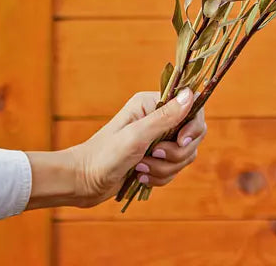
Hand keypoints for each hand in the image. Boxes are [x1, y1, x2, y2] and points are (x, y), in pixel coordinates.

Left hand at [26, 88, 206, 208]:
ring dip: (165, 167)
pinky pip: (174, 168)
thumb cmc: (103, 155)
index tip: (181, 140)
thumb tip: (190, 94)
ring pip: (184, 154)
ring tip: (140, 169)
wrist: (82, 182)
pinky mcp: (155, 158)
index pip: (192, 105)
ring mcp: (158, 138)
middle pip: (192, 133)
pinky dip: (160, 176)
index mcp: (152, 103)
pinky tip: (140, 177)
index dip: (193, 124)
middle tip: (153, 156)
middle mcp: (158, 117)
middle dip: (177, 152)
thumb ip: (165, 117)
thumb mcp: (136, 136)